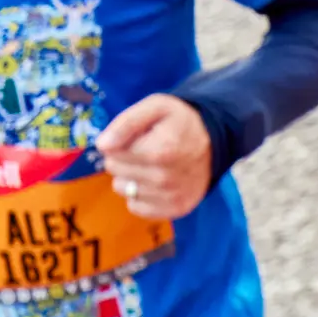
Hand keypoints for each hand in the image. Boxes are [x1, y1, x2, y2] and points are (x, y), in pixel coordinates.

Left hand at [94, 95, 213, 221]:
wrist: (214, 142)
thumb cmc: (179, 122)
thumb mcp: (154, 107)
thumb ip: (125, 123)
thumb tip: (102, 146)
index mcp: (161, 151)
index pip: (112, 153)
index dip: (116, 142)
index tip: (133, 137)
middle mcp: (167, 178)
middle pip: (115, 170)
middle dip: (121, 159)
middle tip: (141, 151)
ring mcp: (173, 197)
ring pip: (123, 189)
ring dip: (129, 177)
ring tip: (147, 167)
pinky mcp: (176, 209)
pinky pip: (136, 207)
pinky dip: (139, 196)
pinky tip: (151, 184)